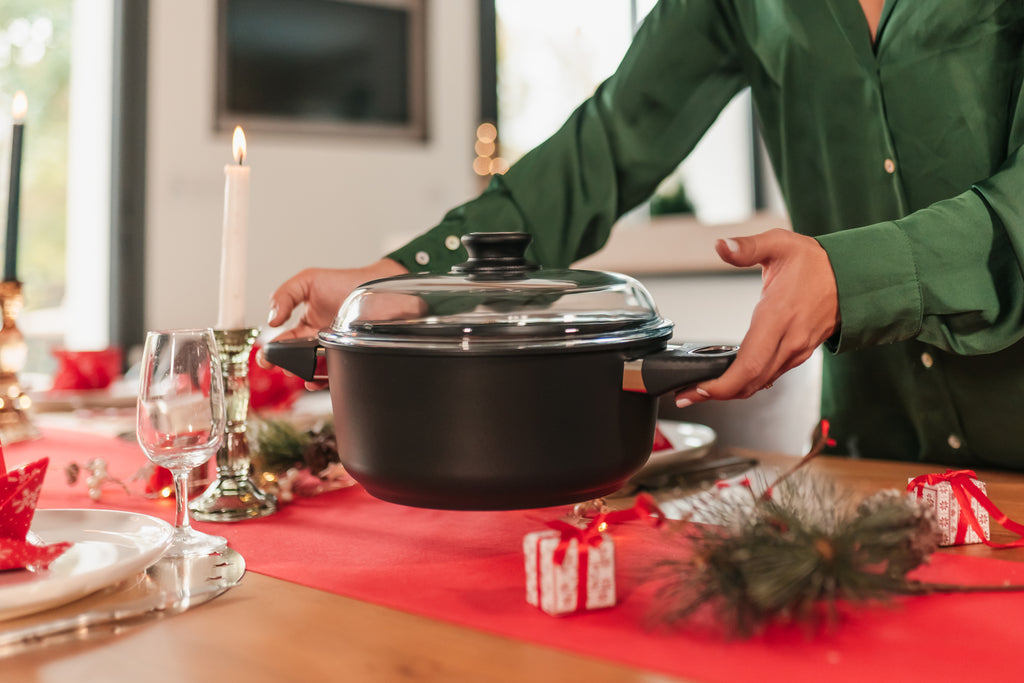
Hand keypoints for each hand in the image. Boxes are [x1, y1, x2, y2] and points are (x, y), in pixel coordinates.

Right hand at [259, 258, 408, 385]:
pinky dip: (325, 379)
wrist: (378, 285)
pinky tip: (317, 379)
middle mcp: (319, 341)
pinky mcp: (350, 356)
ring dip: (304, 373)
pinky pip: (336, 372)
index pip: (283, 342)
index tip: (265, 357)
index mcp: (306, 325)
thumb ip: (285, 295)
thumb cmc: (345, 282)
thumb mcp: (308, 281)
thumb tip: (272, 321)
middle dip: (286, 365)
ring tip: (298, 372)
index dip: (271, 352)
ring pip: (315, 369)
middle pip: (297, 360)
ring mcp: (335, 350)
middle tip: (282, 366)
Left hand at [674, 228, 838, 405]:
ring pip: (761, 382)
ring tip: (699, 390)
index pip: (750, 364)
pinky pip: (770, 375)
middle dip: (716, 394)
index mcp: (779, 316)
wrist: (854, 276)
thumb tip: (721, 246)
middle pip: (752, 382)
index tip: (697, 388)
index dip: (722, 384)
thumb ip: (747, 247)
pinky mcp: (798, 353)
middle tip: (687, 395)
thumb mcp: (780, 244)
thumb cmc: (817, 262)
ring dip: (731, 391)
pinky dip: (747, 382)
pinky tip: (728, 380)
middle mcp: (789, 340)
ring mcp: (796, 350)